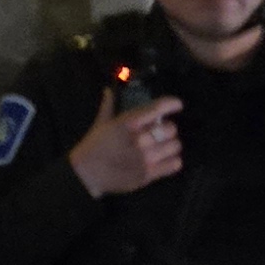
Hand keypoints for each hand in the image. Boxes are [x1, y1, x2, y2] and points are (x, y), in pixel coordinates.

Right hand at [67, 94, 183, 197]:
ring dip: (171, 145)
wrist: (86, 174)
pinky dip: (174, 161)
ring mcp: (146, 158)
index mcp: (128, 123)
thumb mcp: (100, 123)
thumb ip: (108, 105)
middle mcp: (140, 139)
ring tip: (164, 146)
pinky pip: (175, 164)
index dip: (172, 104)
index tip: (178, 105)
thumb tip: (109, 90)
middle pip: (171, 128)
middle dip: (168, 129)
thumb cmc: (93, 146)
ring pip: (175, 146)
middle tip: (161, 132)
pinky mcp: (149, 174)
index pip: (158, 108)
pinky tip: (166, 159)